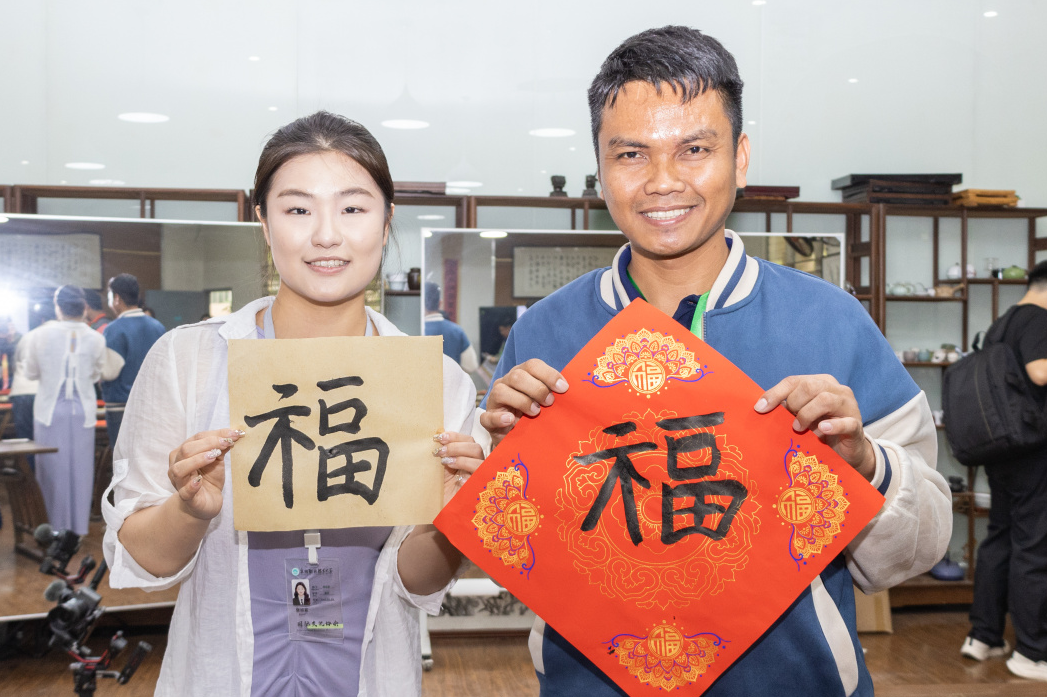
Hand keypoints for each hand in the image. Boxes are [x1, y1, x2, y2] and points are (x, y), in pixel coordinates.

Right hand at [168, 428, 243, 519]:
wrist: (207, 502)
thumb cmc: (209, 478)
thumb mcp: (216, 460)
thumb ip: (221, 447)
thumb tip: (233, 434)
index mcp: (184, 453)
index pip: (197, 438)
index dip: (215, 434)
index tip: (234, 433)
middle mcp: (177, 465)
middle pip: (187, 449)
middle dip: (208, 444)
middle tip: (226, 443)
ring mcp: (179, 482)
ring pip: (180, 468)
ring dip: (197, 460)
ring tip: (214, 456)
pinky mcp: (186, 497)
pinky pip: (185, 491)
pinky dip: (191, 485)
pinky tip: (199, 480)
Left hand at [433, 432, 483, 503]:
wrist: (439, 510)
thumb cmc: (440, 488)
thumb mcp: (439, 467)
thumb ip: (442, 453)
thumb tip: (436, 435)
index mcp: (467, 457)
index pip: (468, 440)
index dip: (455, 436)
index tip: (438, 438)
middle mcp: (476, 465)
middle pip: (476, 449)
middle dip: (456, 447)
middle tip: (439, 453)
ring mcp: (479, 479)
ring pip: (480, 463)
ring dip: (462, 460)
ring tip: (446, 463)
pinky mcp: (478, 492)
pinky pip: (479, 482)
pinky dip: (469, 478)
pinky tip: (458, 480)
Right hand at [479, 359, 567, 447]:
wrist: (516, 436)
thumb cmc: (533, 414)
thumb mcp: (544, 401)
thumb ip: (552, 392)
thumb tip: (568, 389)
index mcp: (522, 374)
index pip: (533, 365)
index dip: (549, 375)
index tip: (563, 388)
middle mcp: (506, 382)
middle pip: (518, 376)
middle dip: (537, 389)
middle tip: (549, 403)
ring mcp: (494, 400)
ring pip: (501, 391)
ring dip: (522, 401)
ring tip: (535, 412)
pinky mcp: (487, 419)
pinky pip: (487, 416)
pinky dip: (499, 418)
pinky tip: (511, 420)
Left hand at [754, 375, 875, 480]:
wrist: (846, 451)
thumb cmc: (819, 430)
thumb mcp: (801, 416)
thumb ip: (787, 409)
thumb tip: (762, 407)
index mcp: (821, 383)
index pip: (794, 381)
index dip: (775, 393)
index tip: (759, 408)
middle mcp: (837, 390)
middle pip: (810, 386)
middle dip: (794, 403)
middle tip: (789, 421)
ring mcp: (849, 406)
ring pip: (826, 399)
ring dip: (807, 414)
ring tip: (799, 428)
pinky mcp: (856, 425)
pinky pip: (846, 422)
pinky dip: (832, 426)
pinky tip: (821, 430)